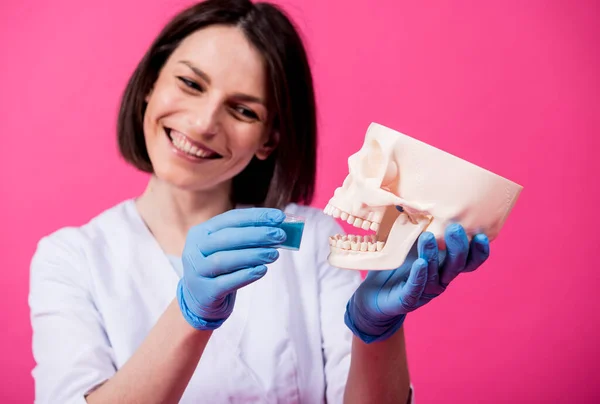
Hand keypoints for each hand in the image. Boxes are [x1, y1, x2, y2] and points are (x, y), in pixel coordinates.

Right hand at [177, 208, 286, 329]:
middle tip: (280, 235)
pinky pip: (226, 282)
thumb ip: (248, 238)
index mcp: (201, 232)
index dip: (256, 216)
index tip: (279, 217)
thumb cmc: (221, 268)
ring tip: (274, 254)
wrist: (200, 298)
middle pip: (227, 237)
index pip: (231, 218)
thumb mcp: (228, 248)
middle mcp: (194, 249)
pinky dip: (245, 275)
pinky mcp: (205, 291)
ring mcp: (197, 271)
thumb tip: (278, 229)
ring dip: (253, 255)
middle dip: (257, 234)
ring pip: (225, 259)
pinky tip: (262, 270)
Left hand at [345, 223, 489, 342]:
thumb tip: (416, 194)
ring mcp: (425, 291)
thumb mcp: (408, 243)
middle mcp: (440, 279)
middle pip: (457, 266)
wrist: (374, 295)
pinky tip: (420, 263)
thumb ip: (418, 226)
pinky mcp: (407, 299)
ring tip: (427, 236)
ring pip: (436, 273)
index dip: (479, 251)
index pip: (469, 261)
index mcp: (445, 265)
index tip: (482, 234)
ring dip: (433, 254)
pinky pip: (415, 287)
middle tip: (454, 228)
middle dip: (458, 247)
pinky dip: (419, 275)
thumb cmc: (395, 265)